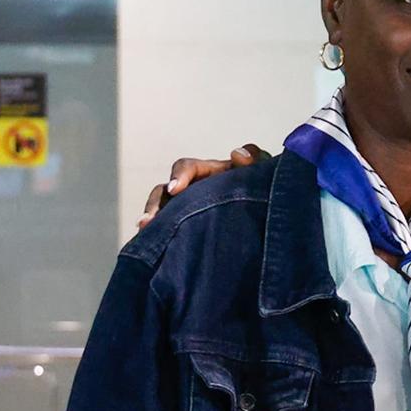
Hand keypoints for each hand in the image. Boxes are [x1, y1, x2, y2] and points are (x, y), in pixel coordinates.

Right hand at [136, 143, 265, 229]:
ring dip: (152, 223)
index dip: (179, 176)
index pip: (185, 167)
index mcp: (206, 173)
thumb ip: (254, 158)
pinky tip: (155, 256)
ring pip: (161, 213)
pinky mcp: (184, 230)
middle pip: (163, 192)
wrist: (265, 214)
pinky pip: (167, 233)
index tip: (175, 189)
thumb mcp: (260, 170)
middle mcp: (190, 190)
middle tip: (149, 221)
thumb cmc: (258, 185)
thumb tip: (237, 154)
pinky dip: (159, 240)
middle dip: (155, 206)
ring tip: (146, 236)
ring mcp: (185, 210)